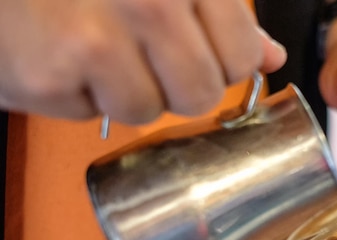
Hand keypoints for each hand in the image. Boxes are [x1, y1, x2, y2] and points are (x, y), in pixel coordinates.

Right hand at [0, 0, 286, 123]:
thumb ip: (220, 14)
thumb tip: (269, 55)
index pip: (241, 54)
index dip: (222, 63)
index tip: (198, 52)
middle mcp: (146, 2)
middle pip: (200, 92)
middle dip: (174, 83)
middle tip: (140, 51)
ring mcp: (95, 40)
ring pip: (149, 111)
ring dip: (125, 90)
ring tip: (93, 48)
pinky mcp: (51, 76)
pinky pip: (95, 115)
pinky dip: (81, 96)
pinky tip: (62, 54)